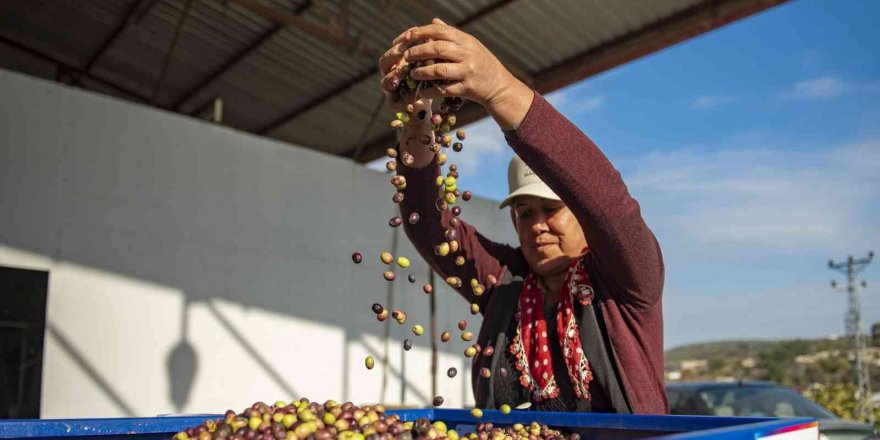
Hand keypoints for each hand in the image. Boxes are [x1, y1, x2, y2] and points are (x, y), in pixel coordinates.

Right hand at [379, 29, 432, 113]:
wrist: (432, 102)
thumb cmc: (433, 78)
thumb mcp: (434, 62)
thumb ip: (430, 48)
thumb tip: (435, 26)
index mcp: (399, 62)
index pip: (394, 48)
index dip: (400, 42)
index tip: (409, 37)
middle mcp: (391, 74)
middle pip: (384, 63)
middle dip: (393, 57)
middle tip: (402, 53)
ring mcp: (391, 90)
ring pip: (385, 83)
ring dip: (392, 78)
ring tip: (398, 75)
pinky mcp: (395, 105)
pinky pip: (395, 102)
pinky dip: (402, 99)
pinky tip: (412, 97)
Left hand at [397, 19, 532, 128]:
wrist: (499, 85)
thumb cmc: (481, 62)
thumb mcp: (469, 45)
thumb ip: (451, 34)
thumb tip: (433, 21)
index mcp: (466, 40)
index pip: (440, 31)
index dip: (421, 32)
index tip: (407, 36)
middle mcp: (467, 54)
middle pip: (438, 48)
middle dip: (419, 51)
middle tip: (406, 56)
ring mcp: (468, 71)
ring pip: (441, 70)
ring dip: (423, 72)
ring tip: (413, 73)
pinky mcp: (467, 88)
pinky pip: (445, 90)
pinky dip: (431, 91)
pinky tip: (421, 91)